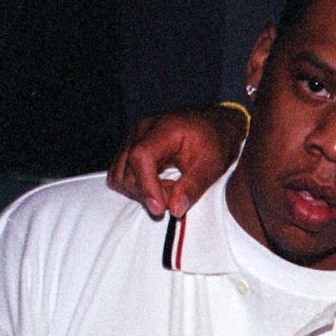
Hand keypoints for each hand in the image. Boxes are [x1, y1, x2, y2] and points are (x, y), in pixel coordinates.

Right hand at [107, 105, 246, 217]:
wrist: (213, 126)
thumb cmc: (215, 142)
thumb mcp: (213, 165)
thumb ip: (194, 186)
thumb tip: (174, 209)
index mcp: (165, 128)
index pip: (140, 156)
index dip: (146, 186)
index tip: (159, 209)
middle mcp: (142, 130)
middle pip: (127, 170)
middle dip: (150, 193)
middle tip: (177, 195)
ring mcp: (132, 138)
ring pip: (119, 176)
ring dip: (142, 191)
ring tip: (170, 188)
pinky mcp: (128, 149)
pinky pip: (120, 176)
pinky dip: (137, 187)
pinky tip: (159, 185)